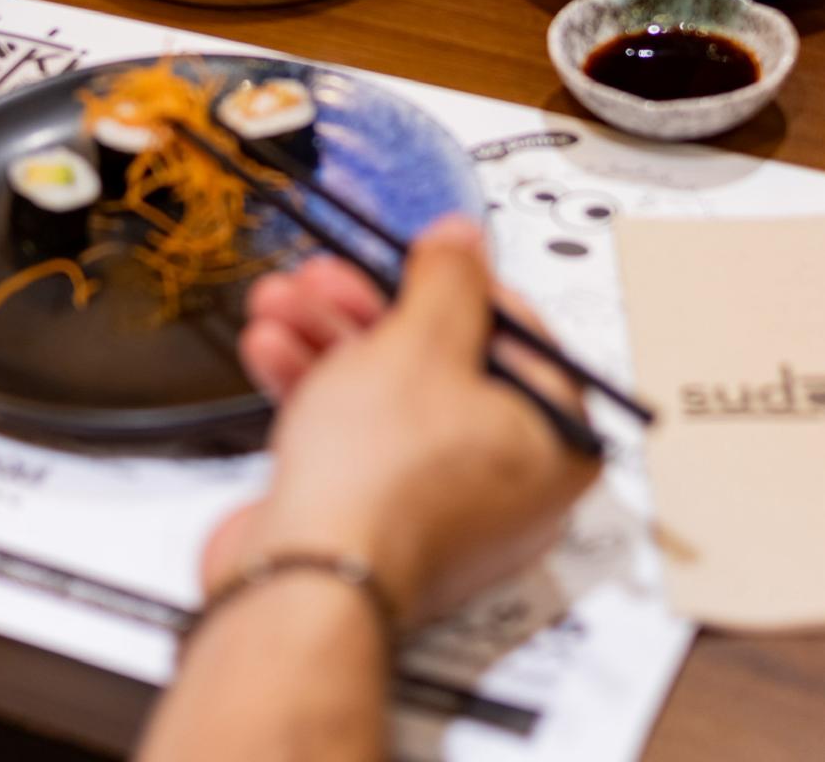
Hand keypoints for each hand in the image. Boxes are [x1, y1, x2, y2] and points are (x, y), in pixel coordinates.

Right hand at [204, 217, 596, 626]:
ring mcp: (439, 503)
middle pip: (441, 360)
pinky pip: (356, 435)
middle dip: (368, 308)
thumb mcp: (421, 342)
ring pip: (387, 393)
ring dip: (328, 337)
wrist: (302, 584)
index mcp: (552, 437)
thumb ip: (448, 280)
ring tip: (282, 301)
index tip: (417, 257)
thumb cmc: (380, 480)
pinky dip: (316, 389)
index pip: (516, 333)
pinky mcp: (377, 519)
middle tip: (332, 275)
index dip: (457, 284)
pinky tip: (273, 350)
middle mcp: (507, 478)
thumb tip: (463, 240)